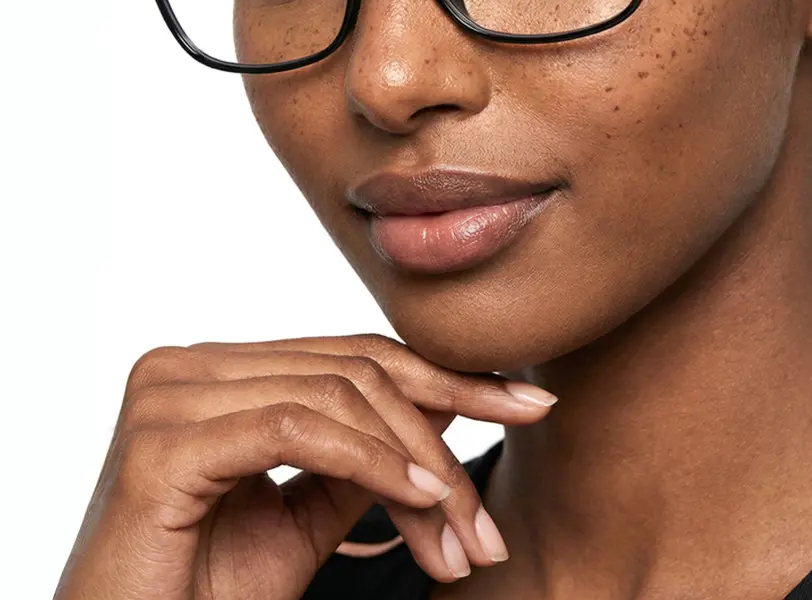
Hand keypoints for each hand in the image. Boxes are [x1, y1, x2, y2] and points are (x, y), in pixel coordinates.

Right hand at [53, 333, 555, 599]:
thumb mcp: (302, 517)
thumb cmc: (203, 595)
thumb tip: (445, 401)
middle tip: (495, 511)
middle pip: (355, 371)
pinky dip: (374, 463)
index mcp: (221, 370)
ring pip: (338, 397)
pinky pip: (299, 430)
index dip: (446, 376)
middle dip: (444, 431)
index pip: (353, 355)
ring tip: (464, 538)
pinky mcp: (162, 438)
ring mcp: (171, 391)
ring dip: (419, 467)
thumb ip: (362, 454)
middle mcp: (191, 363)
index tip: (527, 402)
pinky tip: (424, 501)